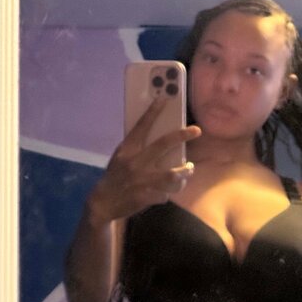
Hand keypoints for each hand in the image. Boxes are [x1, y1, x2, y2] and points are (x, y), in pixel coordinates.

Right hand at [88, 97, 200, 224]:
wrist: (103, 203)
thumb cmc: (114, 176)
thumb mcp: (120, 158)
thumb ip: (136, 149)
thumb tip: (156, 136)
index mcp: (127, 150)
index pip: (141, 126)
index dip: (153, 111)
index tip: (165, 99)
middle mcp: (136, 162)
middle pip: (164, 144)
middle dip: (182, 135)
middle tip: (197, 130)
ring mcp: (143, 180)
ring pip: (174, 174)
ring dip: (185, 172)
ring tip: (188, 169)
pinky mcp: (148, 196)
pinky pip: (166, 193)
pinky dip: (167, 192)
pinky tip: (165, 191)